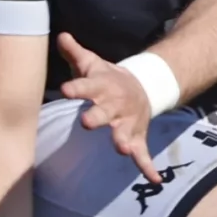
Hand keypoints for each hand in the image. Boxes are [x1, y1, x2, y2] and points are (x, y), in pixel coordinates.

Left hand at [58, 32, 161, 181]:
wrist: (144, 87)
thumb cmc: (107, 78)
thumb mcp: (92, 64)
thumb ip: (75, 52)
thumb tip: (60, 35)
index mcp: (101, 87)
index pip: (85, 86)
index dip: (76, 88)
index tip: (65, 90)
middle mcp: (115, 105)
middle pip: (105, 112)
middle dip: (97, 117)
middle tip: (87, 123)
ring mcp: (128, 122)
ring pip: (124, 133)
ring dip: (123, 141)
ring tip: (122, 150)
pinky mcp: (137, 137)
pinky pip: (143, 154)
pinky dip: (148, 167)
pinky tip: (155, 180)